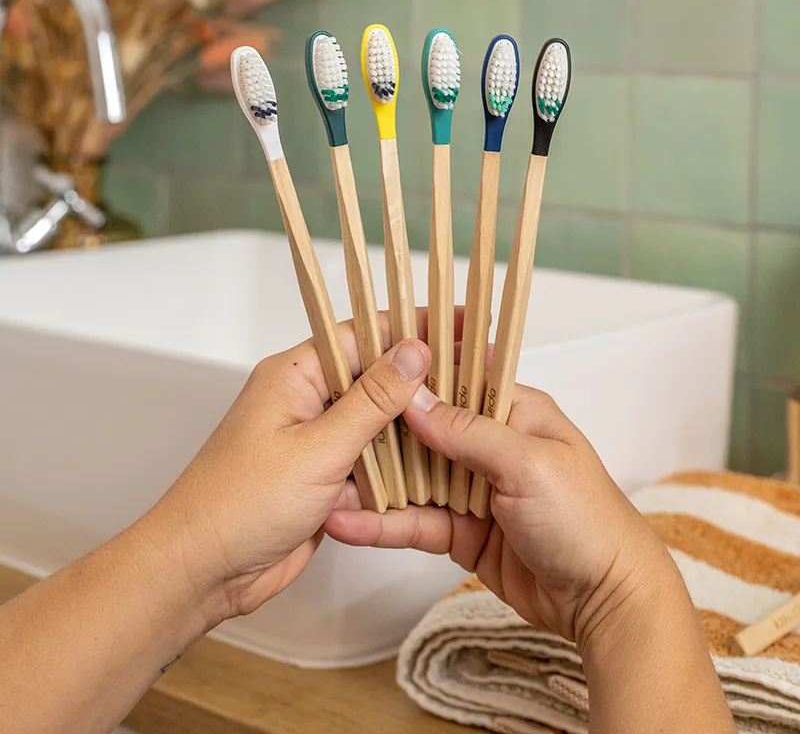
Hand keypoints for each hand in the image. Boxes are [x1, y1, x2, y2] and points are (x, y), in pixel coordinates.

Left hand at [135, 312, 457, 625]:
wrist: (202, 572)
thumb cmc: (240, 503)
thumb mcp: (317, 447)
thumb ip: (372, 400)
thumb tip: (414, 351)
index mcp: (296, 374)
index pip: (364, 333)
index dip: (414, 325)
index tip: (462, 321)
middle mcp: (307, 400)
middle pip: (376, 376)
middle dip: (423, 377)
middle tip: (479, 372)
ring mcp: (316, 440)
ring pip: (377, 422)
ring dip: (414, 425)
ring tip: (469, 415)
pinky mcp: (323, 478)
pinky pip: (370, 461)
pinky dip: (397, 465)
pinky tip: (438, 464)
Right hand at [326, 381, 673, 648]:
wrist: (605, 601)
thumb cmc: (586, 520)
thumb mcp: (529, 463)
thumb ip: (469, 432)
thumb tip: (415, 399)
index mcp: (514, 411)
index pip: (457, 376)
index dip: (415, 370)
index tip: (367, 361)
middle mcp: (490, 445)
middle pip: (425, 428)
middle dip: (381, 426)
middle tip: (328, 419)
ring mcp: (474, 490)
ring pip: (413, 475)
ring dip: (374, 479)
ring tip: (324, 476)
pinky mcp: (462, 533)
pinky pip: (416, 522)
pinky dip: (383, 523)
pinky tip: (346, 523)